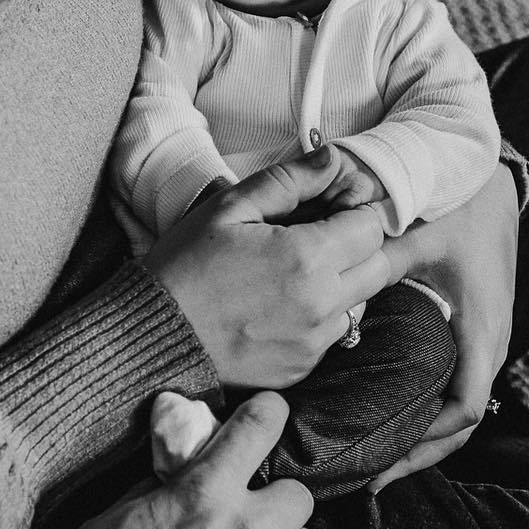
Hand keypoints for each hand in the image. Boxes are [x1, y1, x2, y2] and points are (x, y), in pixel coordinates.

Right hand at [143, 156, 394, 388]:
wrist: (150, 335)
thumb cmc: (184, 267)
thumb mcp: (229, 208)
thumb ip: (290, 180)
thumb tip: (334, 159)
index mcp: (306, 259)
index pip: (372, 227)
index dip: (355, 212)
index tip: (329, 211)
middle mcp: (320, 306)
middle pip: (378, 267)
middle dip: (357, 247)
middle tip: (316, 239)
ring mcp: (312, 343)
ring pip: (358, 303)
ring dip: (339, 284)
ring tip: (289, 275)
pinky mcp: (300, 369)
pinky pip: (329, 336)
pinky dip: (315, 318)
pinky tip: (275, 307)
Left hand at [369, 163, 518, 491]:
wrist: (485, 175)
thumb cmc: (454, 203)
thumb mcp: (414, 234)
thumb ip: (375, 259)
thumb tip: (329, 285)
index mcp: (481, 328)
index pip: (463, 409)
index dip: (425, 444)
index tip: (383, 464)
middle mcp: (489, 342)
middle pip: (461, 423)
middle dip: (419, 453)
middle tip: (368, 475)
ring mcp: (484, 338)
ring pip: (459, 406)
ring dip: (423, 434)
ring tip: (373, 456)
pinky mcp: (472, 328)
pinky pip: (455, 382)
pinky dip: (427, 407)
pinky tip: (388, 413)